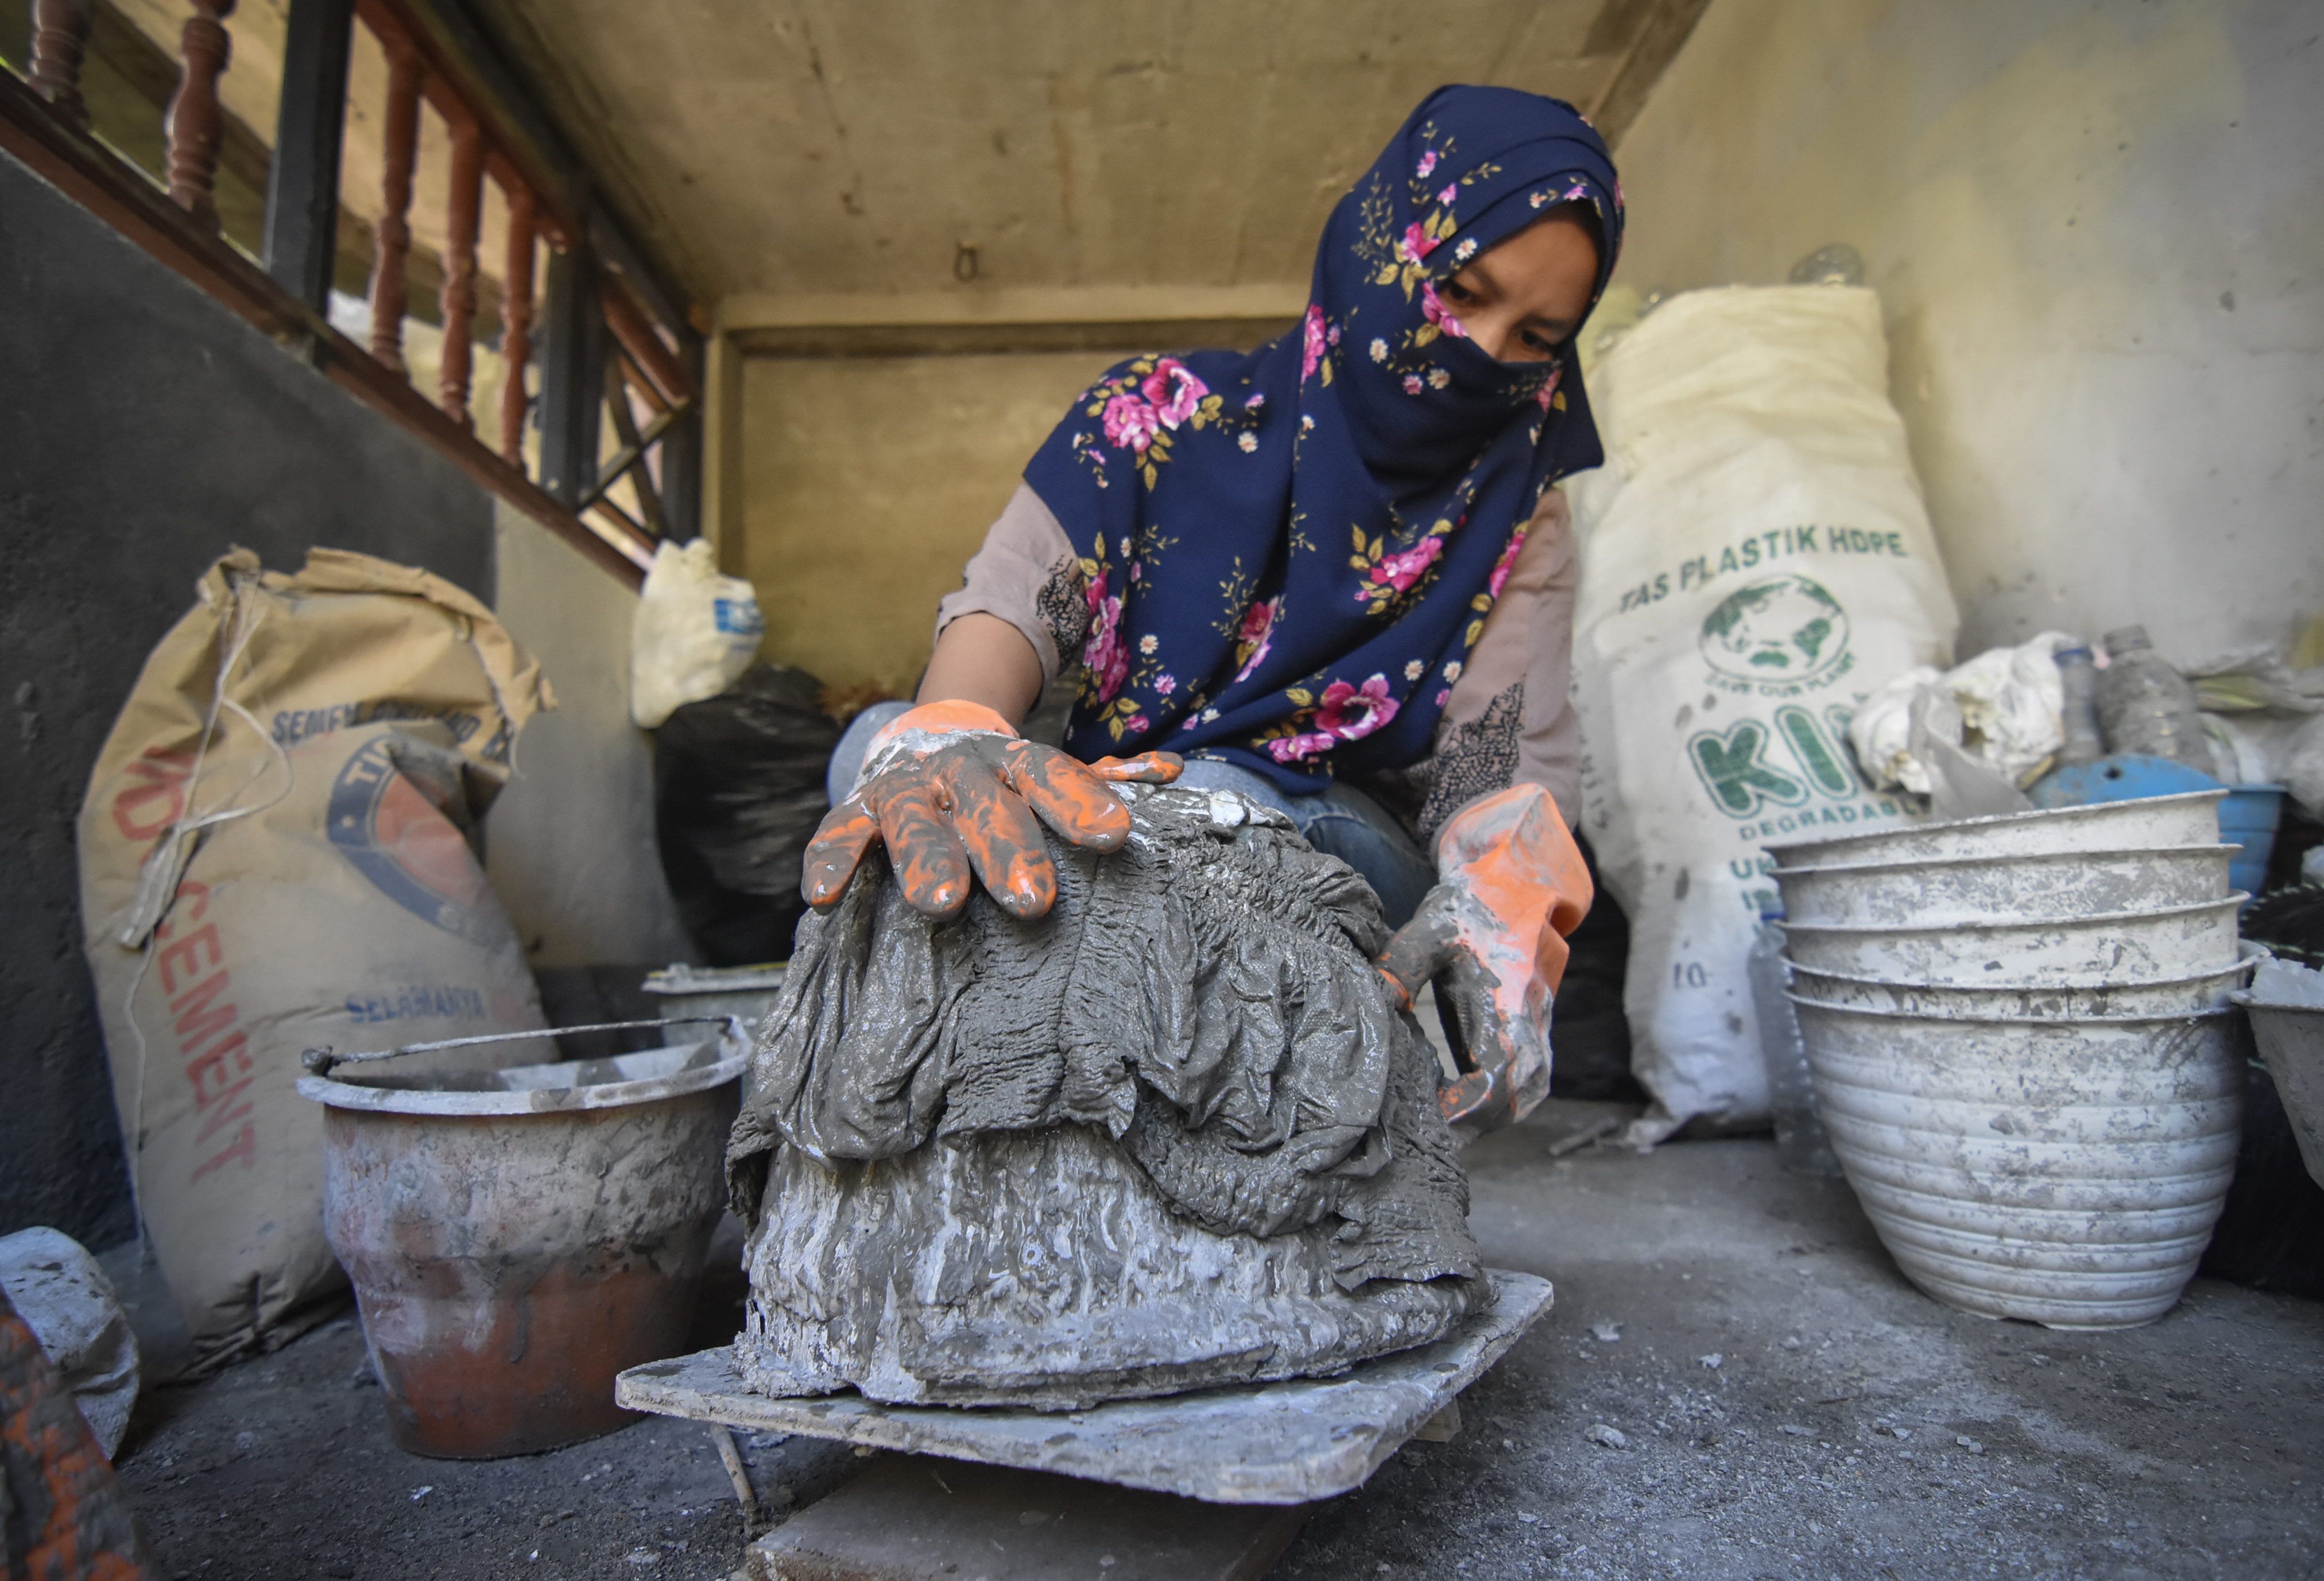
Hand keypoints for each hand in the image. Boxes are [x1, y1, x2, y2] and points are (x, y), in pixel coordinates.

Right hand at [801, 700, 1180, 919]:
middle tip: (1034, 901)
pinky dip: (831, 861)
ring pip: (916, 821)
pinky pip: (840, 833)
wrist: (923, 741)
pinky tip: (825, 897)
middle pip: (987, 806)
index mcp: (1015, 764)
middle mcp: (961, 771)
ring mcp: (907, 788)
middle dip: (1009, 850)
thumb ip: (1105, 781)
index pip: (1053, 777)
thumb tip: (1172, 772)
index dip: (1083, 804)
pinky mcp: (858, 810)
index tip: (1116, 839)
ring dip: (927, 860)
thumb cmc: (1003, 784)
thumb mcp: (1047, 776)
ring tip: (943, 905)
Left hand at [1376, 784, 1591, 1131]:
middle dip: (1469, 1126)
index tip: (1421, 1114)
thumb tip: (1368, 1007)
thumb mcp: (1428, 932)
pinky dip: (1497, 1101)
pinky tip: (1458, 1098)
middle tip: (1421, 1130)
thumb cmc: (1468, 909)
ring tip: (1439, 1121)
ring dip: (1485, 1117)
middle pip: (1511, 1105)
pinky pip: (1526, 1085)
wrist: (1516, 884)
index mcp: (1507, 1005)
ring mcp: (1541, 1033)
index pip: (1493, 1084)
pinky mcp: (1538, 1034)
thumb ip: (1398, 970)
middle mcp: (1531, 1027)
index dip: (1459, 1110)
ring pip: (1523, 1099)